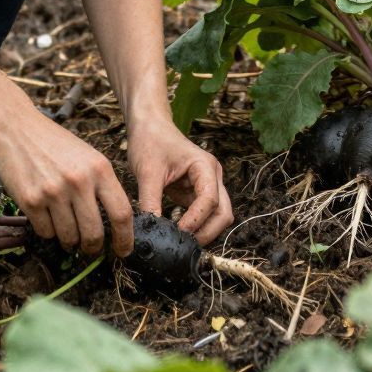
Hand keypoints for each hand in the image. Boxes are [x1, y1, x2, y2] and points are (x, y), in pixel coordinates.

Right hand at [0, 107, 135, 256]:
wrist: (17, 128)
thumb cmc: (56, 144)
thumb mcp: (89, 157)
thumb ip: (102, 185)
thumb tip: (114, 222)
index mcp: (100, 169)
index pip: (121, 213)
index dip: (125, 238)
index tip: (123, 251)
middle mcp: (79, 181)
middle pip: (94, 233)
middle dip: (93, 247)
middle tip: (90, 247)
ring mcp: (54, 192)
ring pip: (69, 237)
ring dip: (69, 241)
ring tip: (66, 231)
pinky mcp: (31, 201)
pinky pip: (46, 232)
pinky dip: (48, 231)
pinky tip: (47, 216)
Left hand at [128, 117, 232, 246]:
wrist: (149, 127)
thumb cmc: (150, 141)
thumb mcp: (147, 171)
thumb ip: (150, 201)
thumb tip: (150, 231)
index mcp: (204, 166)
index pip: (210, 200)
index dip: (196, 220)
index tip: (177, 234)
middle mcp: (212, 176)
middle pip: (223, 213)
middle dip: (207, 232)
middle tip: (183, 245)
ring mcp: (207, 186)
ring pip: (218, 217)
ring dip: (203, 232)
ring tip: (180, 243)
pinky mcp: (196, 194)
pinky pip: (204, 216)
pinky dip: (195, 228)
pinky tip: (177, 235)